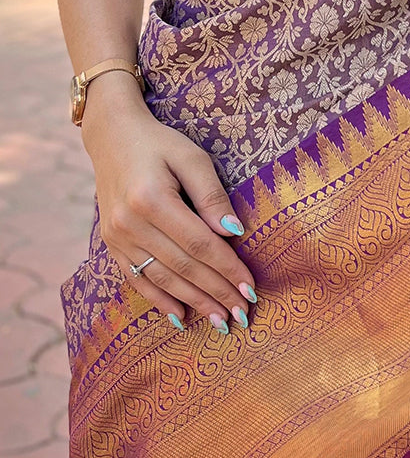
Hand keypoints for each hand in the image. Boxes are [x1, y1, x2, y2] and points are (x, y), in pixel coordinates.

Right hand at [80, 72, 255, 332]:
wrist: (112, 137)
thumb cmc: (160, 144)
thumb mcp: (192, 157)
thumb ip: (211, 194)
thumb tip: (233, 231)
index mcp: (152, 199)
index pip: (199, 244)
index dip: (227, 268)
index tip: (251, 288)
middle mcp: (130, 223)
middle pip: (182, 267)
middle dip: (216, 293)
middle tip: (243, 314)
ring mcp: (116, 237)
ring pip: (161, 278)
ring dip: (193, 302)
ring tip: (220, 321)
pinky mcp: (110, 243)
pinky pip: (136, 278)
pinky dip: (159, 300)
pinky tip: (181, 316)